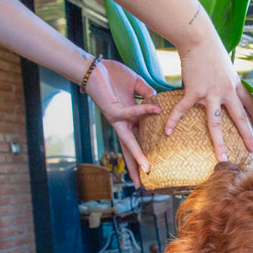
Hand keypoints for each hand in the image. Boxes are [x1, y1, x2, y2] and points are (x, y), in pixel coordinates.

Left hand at [84, 59, 161, 186]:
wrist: (94, 67)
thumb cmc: (112, 75)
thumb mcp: (136, 83)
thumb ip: (147, 92)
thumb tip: (158, 102)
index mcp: (128, 118)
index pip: (138, 139)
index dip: (143, 153)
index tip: (149, 168)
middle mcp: (122, 122)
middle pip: (130, 149)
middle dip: (136, 167)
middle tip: (142, 185)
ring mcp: (116, 118)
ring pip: (128, 141)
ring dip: (137, 156)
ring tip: (147, 169)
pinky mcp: (112, 110)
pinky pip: (131, 113)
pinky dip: (143, 111)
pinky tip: (156, 110)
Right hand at [166, 38, 252, 161]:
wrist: (198, 38)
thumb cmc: (210, 48)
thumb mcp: (225, 64)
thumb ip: (226, 77)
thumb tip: (226, 83)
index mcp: (236, 84)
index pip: (249, 103)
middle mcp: (227, 91)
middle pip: (239, 118)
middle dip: (247, 136)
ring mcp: (211, 93)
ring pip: (216, 123)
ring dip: (219, 142)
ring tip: (222, 158)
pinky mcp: (194, 91)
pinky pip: (183, 110)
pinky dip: (174, 120)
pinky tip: (168, 131)